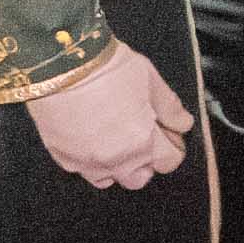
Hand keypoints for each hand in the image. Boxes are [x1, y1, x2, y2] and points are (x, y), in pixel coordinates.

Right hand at [28, 46, 191, 190]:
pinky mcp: (63, 157)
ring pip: (109, 179)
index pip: (170, 161)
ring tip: (113, 140)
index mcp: (143, 142)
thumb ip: (169, 107)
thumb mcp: (149, 79)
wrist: (60, 63)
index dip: (173, 146)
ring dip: (116, 166)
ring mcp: (87, 161)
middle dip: (146, 161)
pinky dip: (90, 160)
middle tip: (141, 137)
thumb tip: (183, 123)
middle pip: (140, 177)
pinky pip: (82, 169)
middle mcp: (116, 159)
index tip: (168, 133)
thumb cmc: (107, 67)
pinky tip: (89, 138)